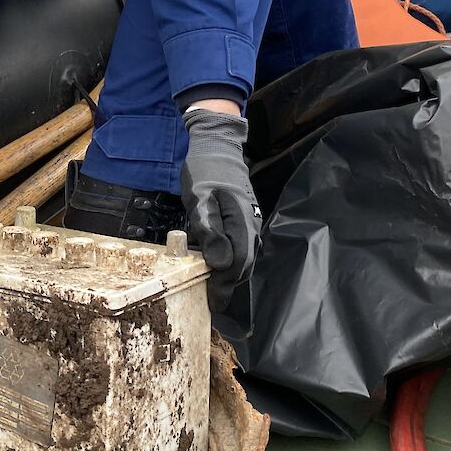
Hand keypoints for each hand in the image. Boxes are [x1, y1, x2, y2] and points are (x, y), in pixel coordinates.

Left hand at [180, 109, 260, 309]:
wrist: (217, 145)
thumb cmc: (205, 172)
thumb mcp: (200, 199)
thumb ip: (210, 231)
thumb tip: (220, 265)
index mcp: (241, 224)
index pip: (236, 266)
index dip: (224, 287)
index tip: (212, 304)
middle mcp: (251, 226)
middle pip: (244, 266)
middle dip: (229, 286)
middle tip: (213, 302)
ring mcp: (250, 222)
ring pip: (245, 257)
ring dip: (232, 276)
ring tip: (216, 290)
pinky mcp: (245, 218)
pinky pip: (242, 247)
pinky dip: (232, 262)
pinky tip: (220, 266)